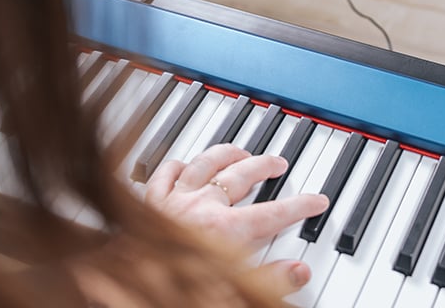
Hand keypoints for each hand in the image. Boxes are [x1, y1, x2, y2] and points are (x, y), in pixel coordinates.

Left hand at [145, 143, 329, 292]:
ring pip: (204, 164)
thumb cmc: (176, 291)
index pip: (273, 213)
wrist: (127, 288)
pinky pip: (163, 174)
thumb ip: (269, 282)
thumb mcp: (232, 295)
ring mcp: (173, 201)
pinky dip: (176, 166)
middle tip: (279, 163)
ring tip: (240, 152)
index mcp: (225, 232)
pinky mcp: (148, 204)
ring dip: (226, 154)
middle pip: (241, 177)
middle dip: (264, 166)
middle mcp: (200, 208)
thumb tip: (300, 271)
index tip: (316, 200)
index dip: (300, 205)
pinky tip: (183, 164)